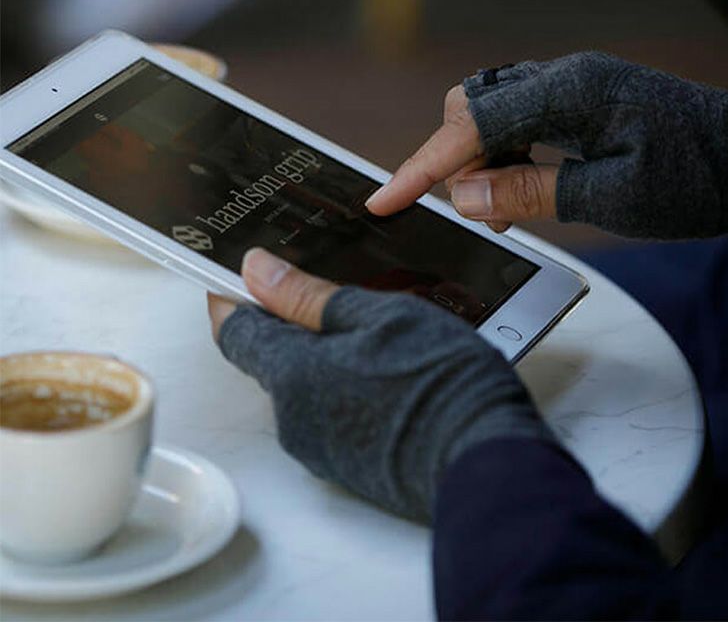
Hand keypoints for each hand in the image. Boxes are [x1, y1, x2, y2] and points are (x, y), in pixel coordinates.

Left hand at [208, 248, 546, 522]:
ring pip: (304, 385)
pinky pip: (329, 414)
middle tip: (333, 295)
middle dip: (291, 323)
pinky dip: (344, 387)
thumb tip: (256, 270)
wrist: (484, 461)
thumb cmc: (440, 382)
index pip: (233, 329)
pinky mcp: (347, 465)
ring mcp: (320, 448)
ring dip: (324, 356)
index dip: (235, 296)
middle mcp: (294, 418)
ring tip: (375, 335)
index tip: (247, 275)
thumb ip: (307, 295)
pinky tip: (387, 373)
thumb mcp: (377, 315)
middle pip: (271, 357)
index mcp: (293, 374)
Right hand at [367, 52, 727, 238]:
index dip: (423, 167)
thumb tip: (463, 197)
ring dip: (484, 163)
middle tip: (483, 212)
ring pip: (493, 115)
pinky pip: (521, 123)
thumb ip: (530, 193)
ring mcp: (572, 87)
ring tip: (506, 210)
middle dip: (457, 160)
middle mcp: (564, 78)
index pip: (472, 126)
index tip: (384, 200)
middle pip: (473, 107)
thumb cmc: (701, 179)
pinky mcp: (581, 103)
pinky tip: (526, 191)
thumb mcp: (613, 199)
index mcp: (570, 91)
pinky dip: (509, 159)